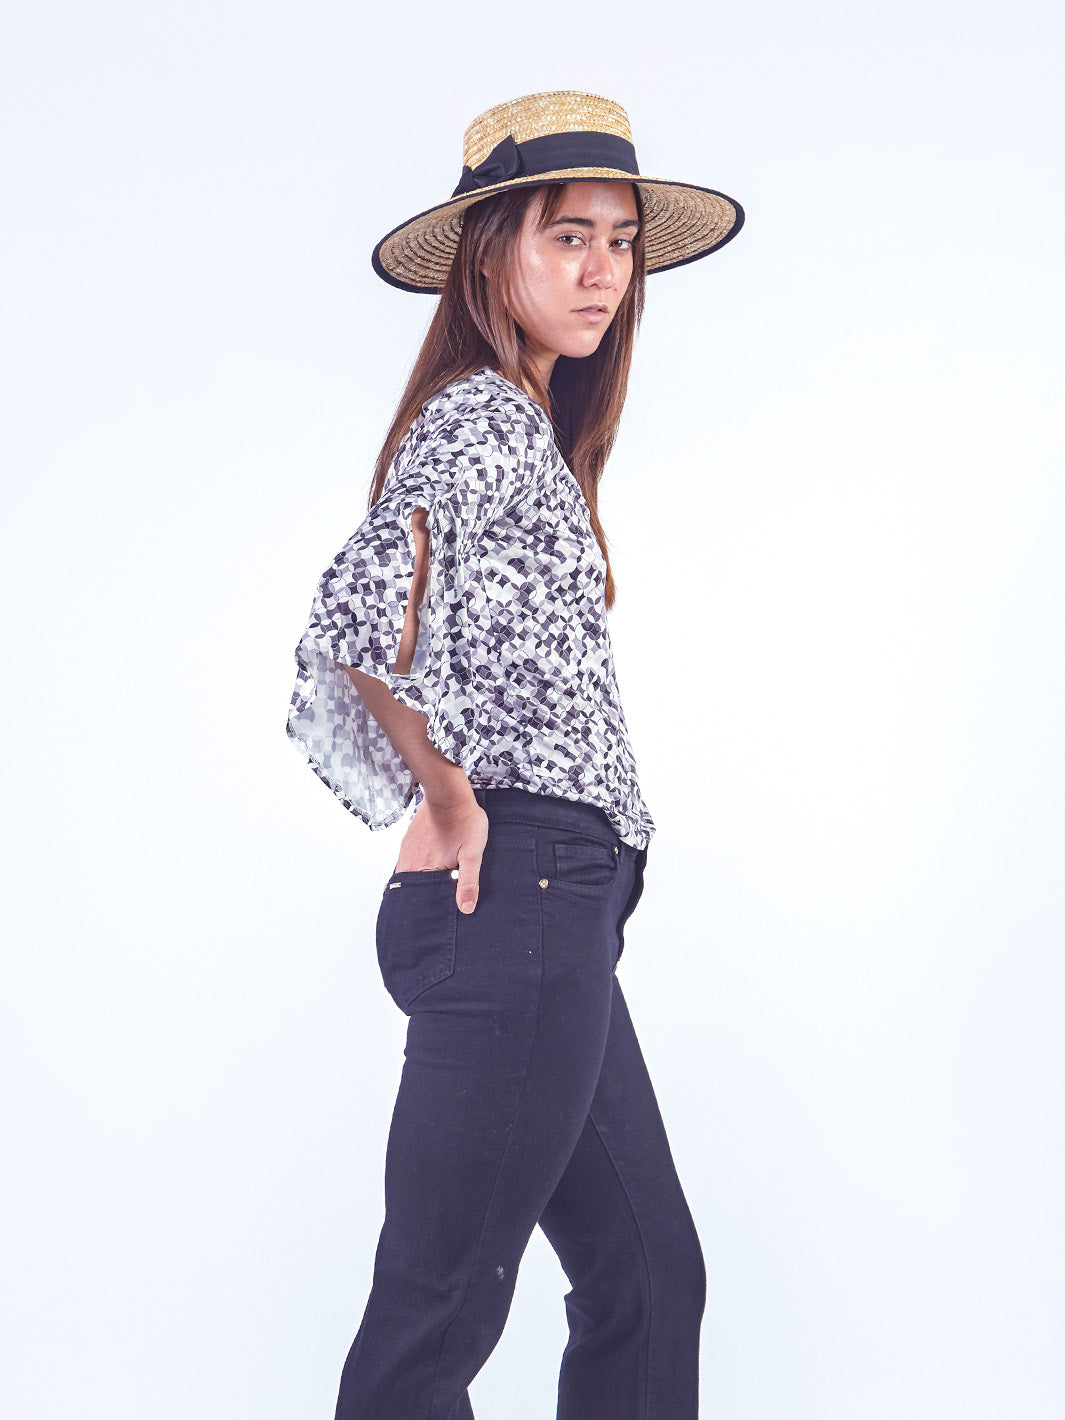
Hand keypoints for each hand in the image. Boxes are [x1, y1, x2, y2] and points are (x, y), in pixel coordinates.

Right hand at [395, 792, 489, 913]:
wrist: (450, 794)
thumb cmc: (464, 822)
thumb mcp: (472, 854)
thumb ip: (468, 883)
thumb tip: (466, 909)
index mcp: (424, 869)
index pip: (421, 898)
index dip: (428, 907)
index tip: (433, 915)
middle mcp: (410, 862)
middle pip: (412, 887)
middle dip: (422, 896)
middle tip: (433, 902)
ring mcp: (408, 850)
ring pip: (409, 874)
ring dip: (418, 881)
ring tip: (431, 887)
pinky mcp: (410, 840)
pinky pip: (409, 860)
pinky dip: (416, 868)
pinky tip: (427, 866)